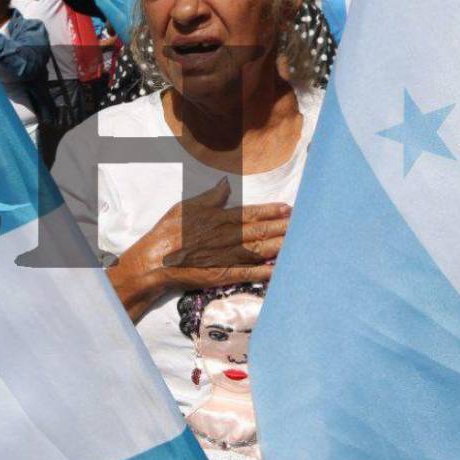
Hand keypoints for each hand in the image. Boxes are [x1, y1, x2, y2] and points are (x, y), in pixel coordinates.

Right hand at [110, 180, 289, 320]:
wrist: (155, 260)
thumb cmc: (168, 232)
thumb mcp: (187, 206)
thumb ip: (210, 198)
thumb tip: (225, 185)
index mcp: (218, 218)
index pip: (250, 213)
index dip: (270, 211)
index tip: (288, 208)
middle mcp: (225, 236)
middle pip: (259, 231)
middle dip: (282, 227)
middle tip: (303, 224)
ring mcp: (224, 256)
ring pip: (257, 250)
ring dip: (278, 246)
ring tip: (297, 242)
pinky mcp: (221, 275)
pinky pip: (246, 272)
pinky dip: (263, 271)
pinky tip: (278, 269)